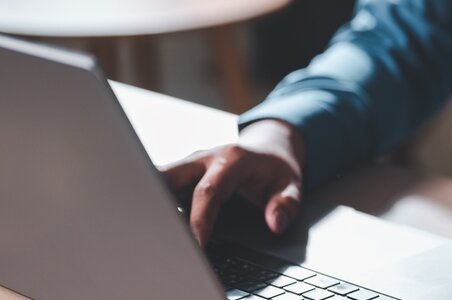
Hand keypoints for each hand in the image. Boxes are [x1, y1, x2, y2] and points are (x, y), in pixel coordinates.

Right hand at [160, 119, 305, 245]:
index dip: (198, 220)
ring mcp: (190, 163)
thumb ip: (286, 203)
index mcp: (232, 159)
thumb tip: (275, 223)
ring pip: (159, 178)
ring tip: (146, 227)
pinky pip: (162, 184)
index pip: (207, 191)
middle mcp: (205, 157)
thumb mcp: (292, 184)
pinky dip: (154, 199)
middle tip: (151, 230)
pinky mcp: (183, 171)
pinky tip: (151, 219)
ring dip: (150, 199)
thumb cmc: (277, 168)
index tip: (194, 244)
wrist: (270, 146)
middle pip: (169, 177)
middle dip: (155, 200)